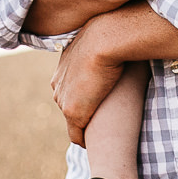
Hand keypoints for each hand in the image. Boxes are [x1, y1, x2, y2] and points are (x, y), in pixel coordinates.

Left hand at [51, 14, 127, 146]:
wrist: (105, 39)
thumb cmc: (111, 34)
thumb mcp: (102, 41)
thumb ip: (103, 47)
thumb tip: (119, 42)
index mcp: (63, 68)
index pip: (70, 88)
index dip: (84, 95)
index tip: (97, 100)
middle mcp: (58, 85)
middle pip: (68, 104)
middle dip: (82, 111)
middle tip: (101, 118)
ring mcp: (64, 100)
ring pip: (72, 121)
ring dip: (84, 126)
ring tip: (100, 134)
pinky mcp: (73, 113)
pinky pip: (76, 135)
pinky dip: (84, 141)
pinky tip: (95, 145)